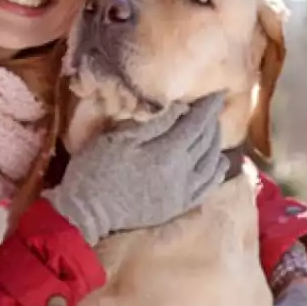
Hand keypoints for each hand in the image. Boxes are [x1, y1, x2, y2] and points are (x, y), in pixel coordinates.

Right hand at [46, 92, 228, 244]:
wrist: (86, 212)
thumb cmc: (96, 169)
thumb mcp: (120, 138)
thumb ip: (154, 124)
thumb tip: (181, 108)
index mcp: (166, 152)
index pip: (196, 124)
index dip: (208, 107)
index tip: (218, 93)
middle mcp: (181, 173)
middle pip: (206, 142)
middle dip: (213, 122)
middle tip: (215, 108)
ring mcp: (182, 192)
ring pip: (211, 164)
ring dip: (216, 144)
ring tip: (216, 130)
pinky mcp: (177, 206)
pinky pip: (206, 188)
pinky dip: (216, 173)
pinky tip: (220, 163)